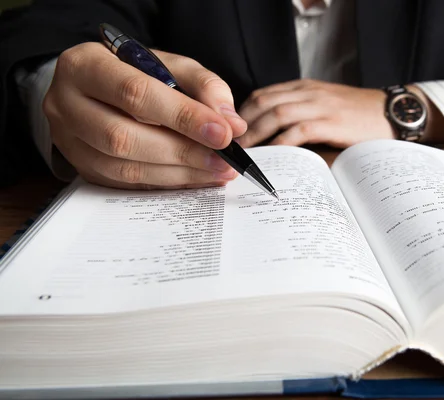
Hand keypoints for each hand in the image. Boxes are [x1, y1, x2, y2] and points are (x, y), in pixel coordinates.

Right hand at [43, 42, 246, 189]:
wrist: (93, 88)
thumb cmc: (135, 73)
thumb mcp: (170, 65)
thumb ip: (203, 87)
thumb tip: (232, 124)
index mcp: (84, 65)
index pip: (135, 94)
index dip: (183, 116)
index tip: (222, 133)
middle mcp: (66, 104)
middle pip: (123, 137)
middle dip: (183, 151)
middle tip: (224, 160)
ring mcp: (69, 141)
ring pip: (124, 167)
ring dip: (178, 174)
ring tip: (217, 172)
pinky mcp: (82, 168)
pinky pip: (126, 185)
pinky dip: (167, 184)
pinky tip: (196, 178)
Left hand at [236, 79, 393, 147]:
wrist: (392, 113)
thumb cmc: (358, 117)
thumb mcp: (326, 107)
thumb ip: (301, 116)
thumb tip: (273, 141)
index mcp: (304, 87)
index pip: (263, 94)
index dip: (242, 114)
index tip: (232, 134)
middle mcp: (308, 92)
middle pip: (263, 102)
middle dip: (242, 125)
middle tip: (230, 147)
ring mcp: (320, 105)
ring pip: (275, 114)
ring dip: (255, 135)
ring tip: (244, 154)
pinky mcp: (331, 122)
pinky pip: (297, 131)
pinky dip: (280, 144)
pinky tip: (271, 157)